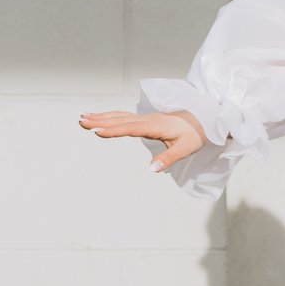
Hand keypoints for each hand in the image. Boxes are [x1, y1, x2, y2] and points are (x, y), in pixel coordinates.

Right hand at [79, 108, 205, 171]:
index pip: (130, 127)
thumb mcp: (186, 148)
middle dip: (99, 120)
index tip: (97, 132)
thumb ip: (168, 158)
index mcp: (155, 125)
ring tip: (83, 118)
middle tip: (81, 121)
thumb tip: (152, 169)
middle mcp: (147, 119)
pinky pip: (123, 117)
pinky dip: (109, 117)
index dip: (113, 130)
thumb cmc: (195, 134)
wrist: (203, 119)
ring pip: (119, 116)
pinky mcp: (144, 120)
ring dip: (101, 117)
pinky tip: (101, 119)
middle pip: (119, 119)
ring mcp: (145, 118)